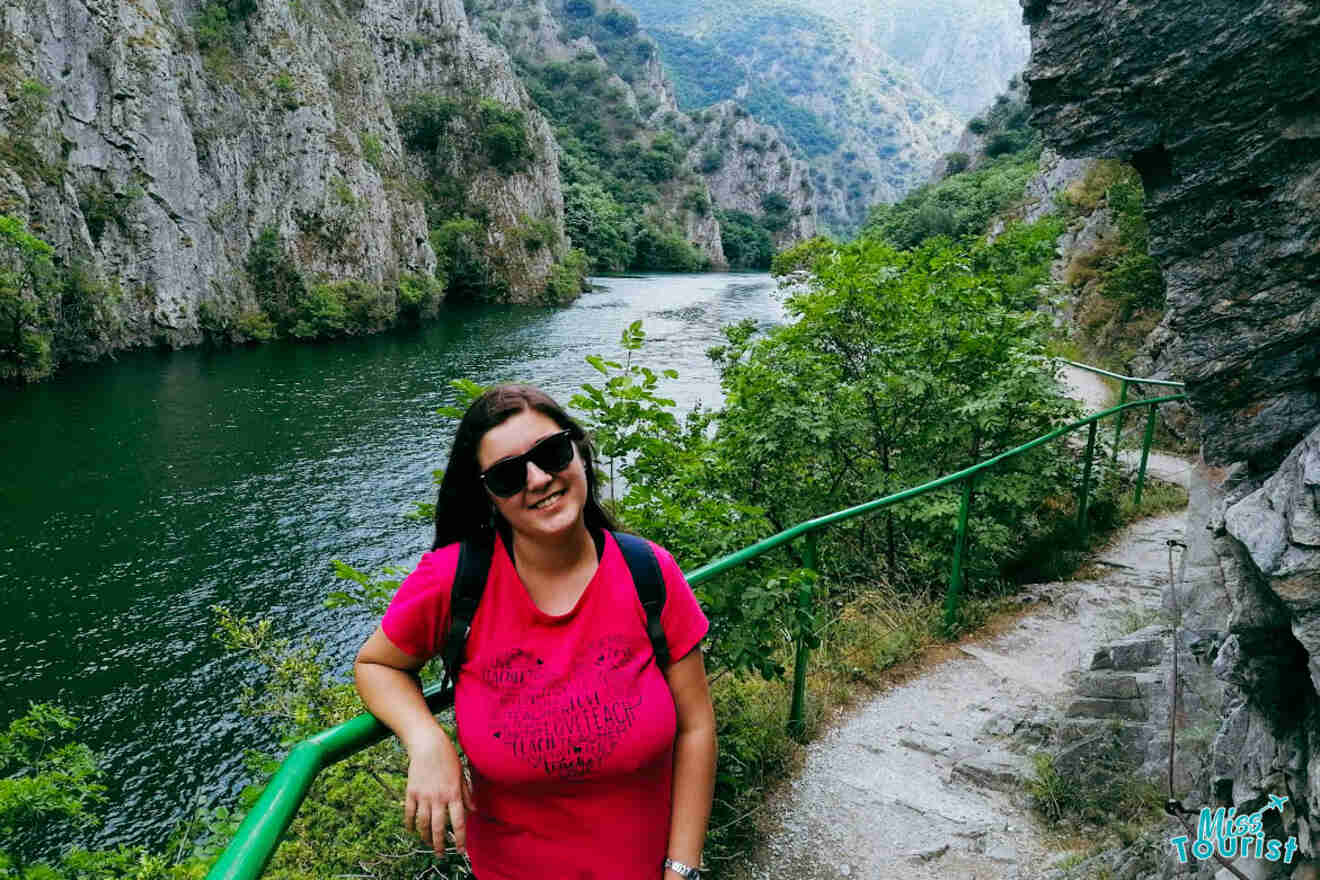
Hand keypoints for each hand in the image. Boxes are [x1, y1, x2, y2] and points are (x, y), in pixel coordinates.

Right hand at [402, 729, 474, 857]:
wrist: (428, 744)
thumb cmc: (448, 758)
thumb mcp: (462, 775)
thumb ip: (467, 794)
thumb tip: (474, 811)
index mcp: (454, 794)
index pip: (458, 822)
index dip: (460, 839)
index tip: (460, 851)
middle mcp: (439, 798)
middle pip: (439, 828)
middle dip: (439, 844)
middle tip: (441, 855)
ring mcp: (423, 796)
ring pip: (423, 823)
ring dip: (425, 837)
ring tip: (428, 843)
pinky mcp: (411, 792)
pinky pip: (409, 813)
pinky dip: (410, 824)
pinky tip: (412, 830)